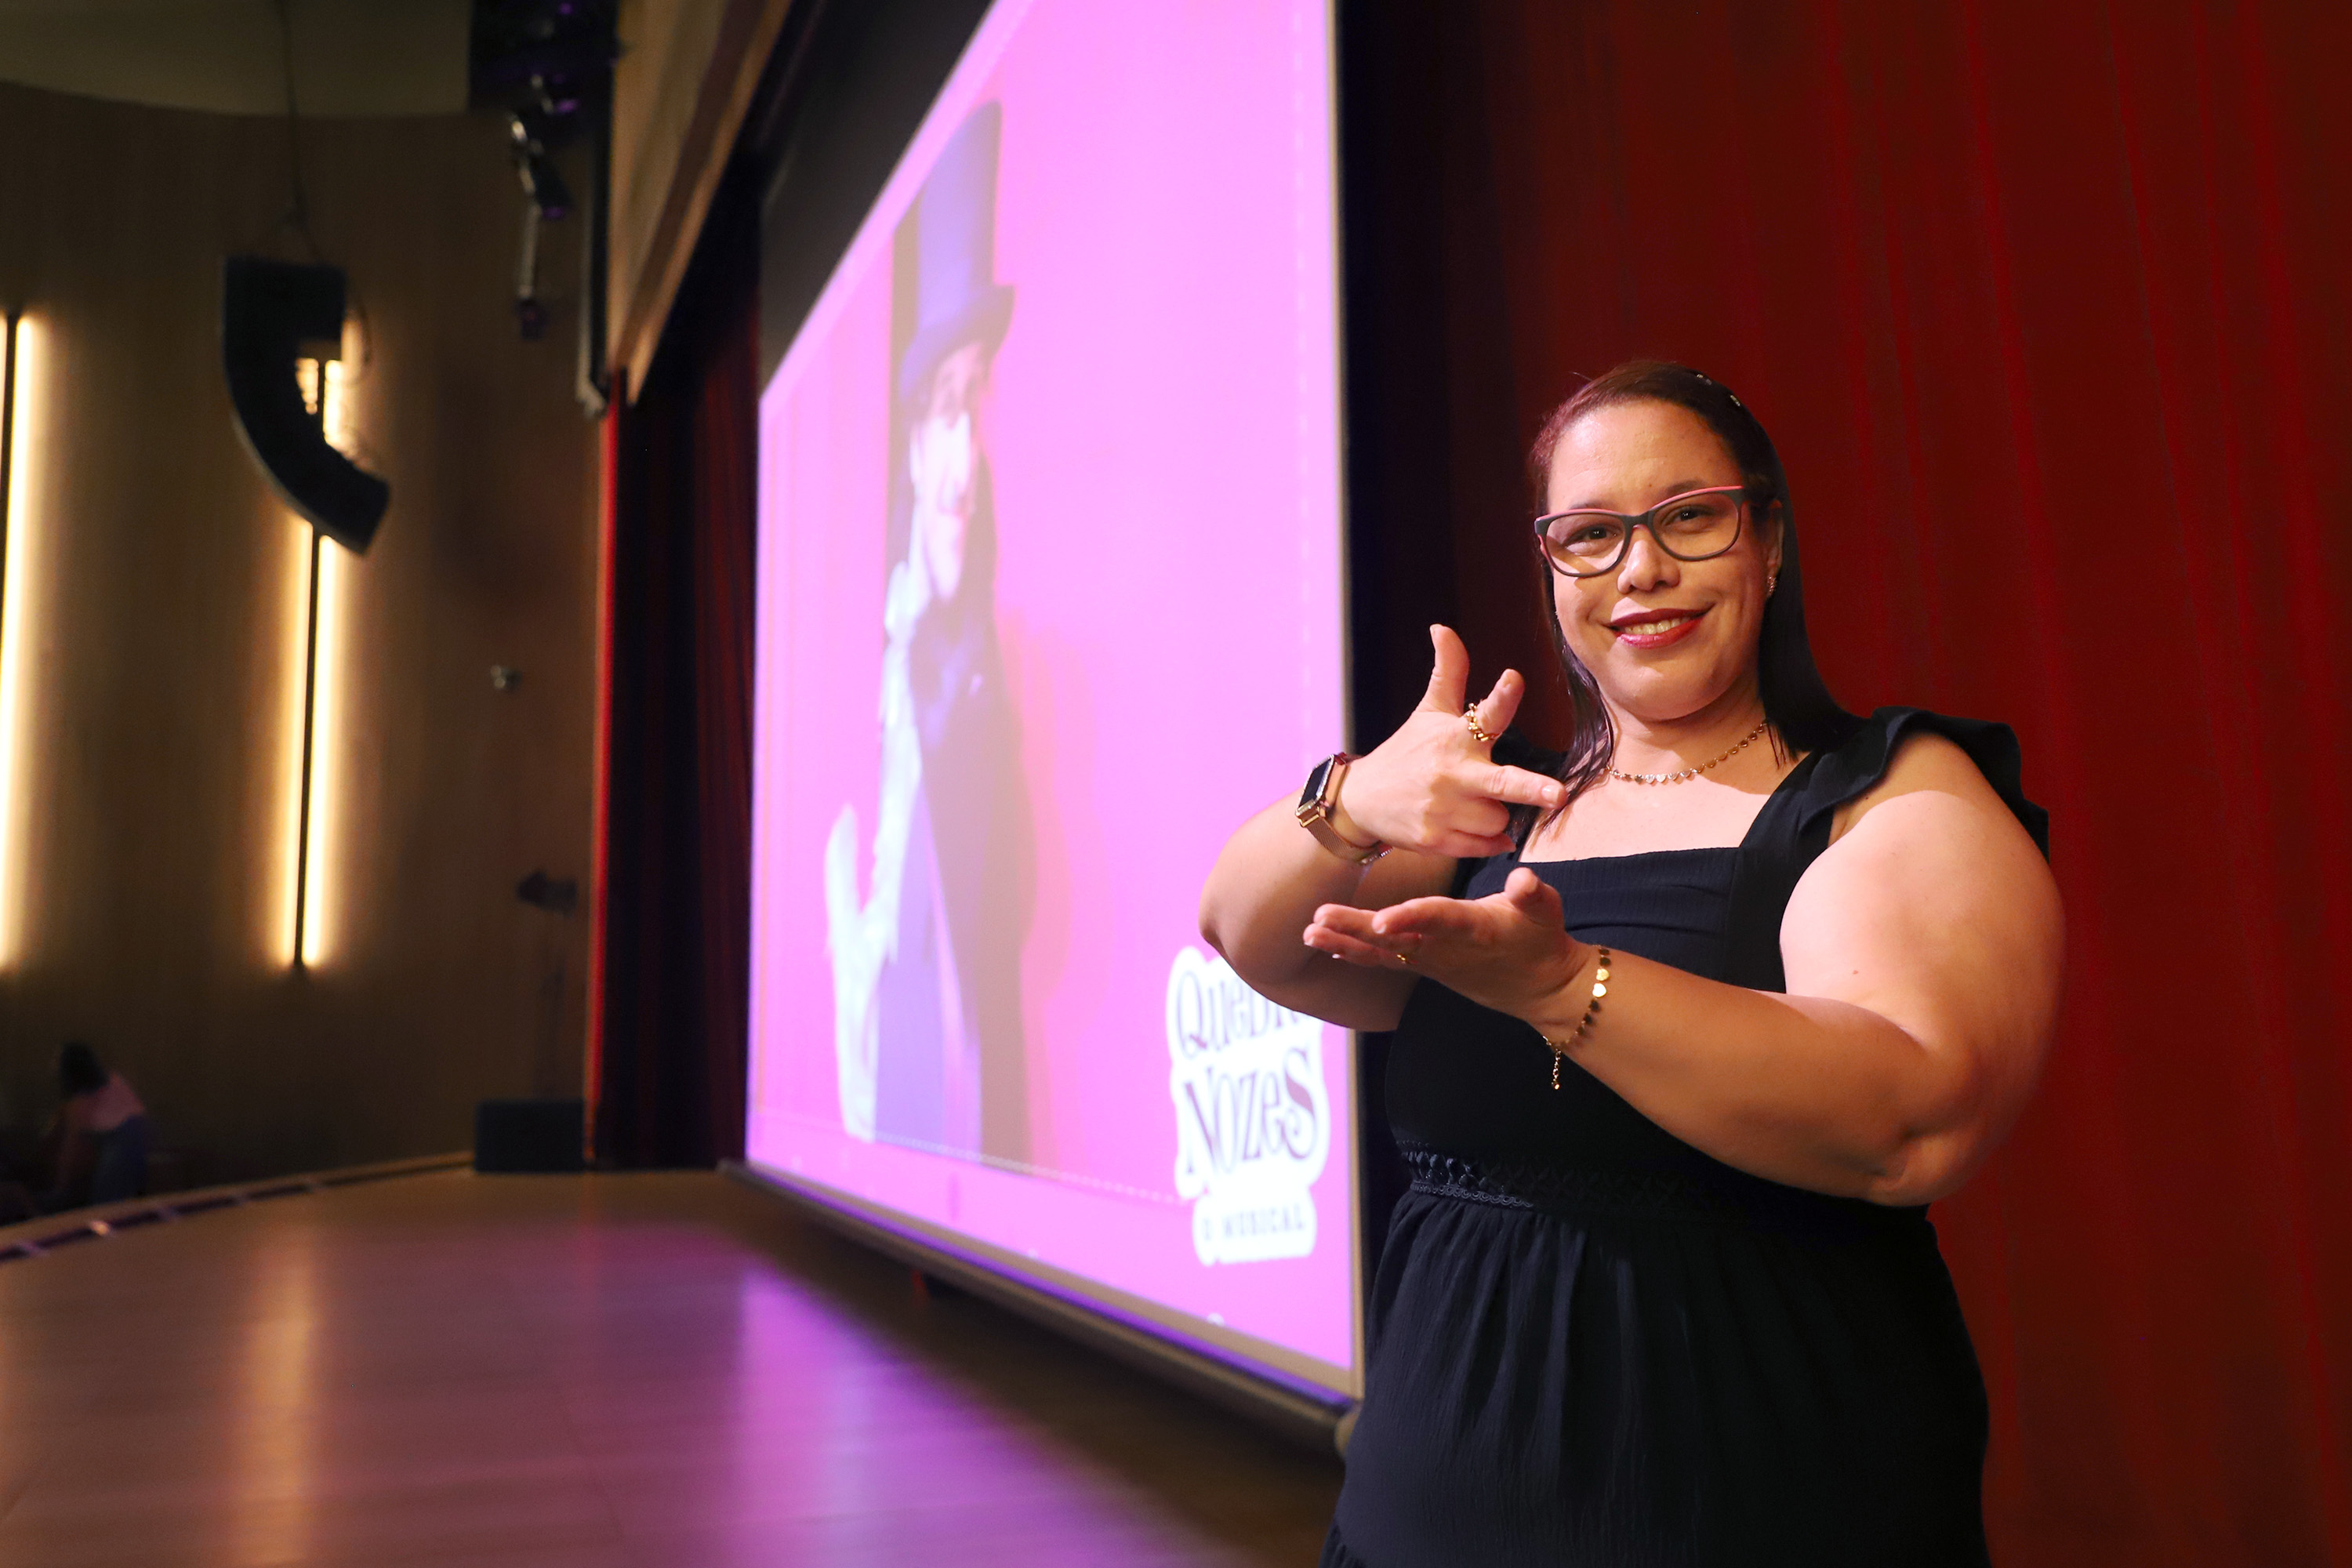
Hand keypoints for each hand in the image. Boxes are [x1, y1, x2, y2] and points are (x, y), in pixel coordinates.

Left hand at [1304, 866, 1589, 1024]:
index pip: (1438, 920)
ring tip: (1309, 931)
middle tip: (1319, 917)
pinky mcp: (1425, 965)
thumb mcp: (1546, 911)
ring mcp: (1431, 960)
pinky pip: (1385, 962)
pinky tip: (1326, 945)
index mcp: (1474, 927)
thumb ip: (1533, 893)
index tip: (1381, 919)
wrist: (1540, 986)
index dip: (1410, 918)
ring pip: (1382, 953)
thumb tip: (1524, 877)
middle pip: (1395, 939)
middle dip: (1355, 928)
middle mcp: (1446, 948)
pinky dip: (1355, 953)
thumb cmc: (1540, 937)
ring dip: (1344, 942)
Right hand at [1336, 626, 1565, 857]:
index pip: (1485, 714)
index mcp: (1454, 737)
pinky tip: (1474, 827)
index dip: (1502, 697)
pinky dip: (1489, 841)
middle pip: (1501, 783)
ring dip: (1495, 813)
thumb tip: (1442, 625)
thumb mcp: (1428, 712)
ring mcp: (1443, 809)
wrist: (1362, 801)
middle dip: (1532, 789)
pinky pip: (1485, 845)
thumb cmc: (1406, 752)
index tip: (1513, 678)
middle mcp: (1451, 773)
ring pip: (1499, 819)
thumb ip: (1448, 672)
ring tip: (1470, 802)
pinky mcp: (1437, 839)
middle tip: (1558, 795)